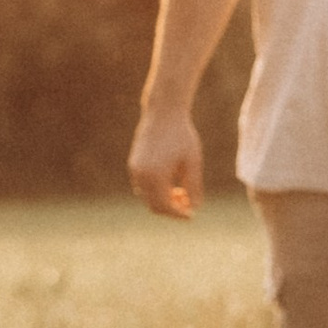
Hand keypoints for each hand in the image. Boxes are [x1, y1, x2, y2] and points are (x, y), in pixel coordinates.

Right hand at [127, 101, 203, 219]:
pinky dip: (155, 191)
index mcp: (156, 175)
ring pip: (147, 197)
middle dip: (171, 209)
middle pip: (154, 206)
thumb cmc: (182, 135)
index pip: (165, 206)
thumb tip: (194, 209)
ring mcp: (135, 170)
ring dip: (162, 200)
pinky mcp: (133, 164)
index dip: (179, 214)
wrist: (163, 112)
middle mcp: (141, 175)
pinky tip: (169, 182)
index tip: (191, 215)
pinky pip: (142, 187)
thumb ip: (194, 187)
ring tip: (180, 190)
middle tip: (188, 203)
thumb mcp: (193, 162)